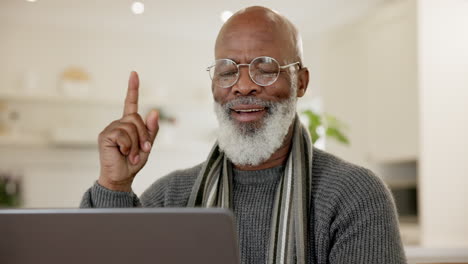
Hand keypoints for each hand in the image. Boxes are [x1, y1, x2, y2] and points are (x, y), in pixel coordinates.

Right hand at [97, 71, 158, 191]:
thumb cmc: (133, 162)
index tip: (134, 74)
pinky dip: (128, 146)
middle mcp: (118, 124)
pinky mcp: (105, 136)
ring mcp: (111, 129)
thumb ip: (151, 130)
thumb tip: (154, 111)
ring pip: (131, 127)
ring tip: (132, 155)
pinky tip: (123, 153)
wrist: (122, 177)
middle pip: (136, 118)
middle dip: (143, 135)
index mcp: (128, 124)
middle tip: (142, 150)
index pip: (130, 103)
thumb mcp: (147, 145)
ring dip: (136, 144)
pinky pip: (123, 135)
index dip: (132, 89)